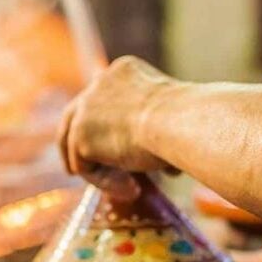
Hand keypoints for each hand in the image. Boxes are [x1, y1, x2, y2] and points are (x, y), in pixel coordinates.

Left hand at [58, 56, 180, 196]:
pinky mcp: (79, 136)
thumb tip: (169, 166)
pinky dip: (105, 183)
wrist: (179, 121)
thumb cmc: (188, 120)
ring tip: (131, 190)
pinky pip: (85, 168)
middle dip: (73, 146)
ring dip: (100, 174)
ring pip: (78, 149)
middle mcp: (97, 85)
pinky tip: (133, 189)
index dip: (100, 128)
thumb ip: (157, 131)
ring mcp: (84, 109)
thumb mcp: (172, 117)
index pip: (100, 100)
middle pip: (73, 118)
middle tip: (74, 170)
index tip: (109, 151)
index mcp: (121, 71)